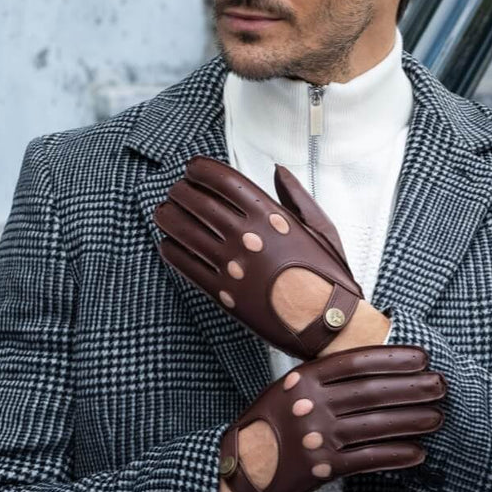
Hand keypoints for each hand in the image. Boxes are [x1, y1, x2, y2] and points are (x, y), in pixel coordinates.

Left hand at [154, 156, 365, 359]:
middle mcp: (246, 235)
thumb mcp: (320, 228)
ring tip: (164, 213)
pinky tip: (168, 245)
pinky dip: (171, 251)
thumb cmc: (328, 276)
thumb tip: (279, 171)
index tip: (192, 169)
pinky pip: (185, 265)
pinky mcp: (222, 292)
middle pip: (197, 202)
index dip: (201, 170)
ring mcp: (231, 264)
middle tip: (175, 191)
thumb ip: (296, 196)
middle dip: (180, 192)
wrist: (326, 322)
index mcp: (270, 215)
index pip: (223, 180)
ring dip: (169, 217)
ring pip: (184, 231)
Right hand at [217, 344, 446, 491]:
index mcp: (303, 378)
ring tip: (436, 416)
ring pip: (376, 425)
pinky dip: (397, 455)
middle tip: (440, 385)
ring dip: (412, 420)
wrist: (239, 467)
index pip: (357, 362)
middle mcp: (311, 404)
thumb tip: (370, 367)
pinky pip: (369, 459)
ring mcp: (317, 436)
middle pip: (373, 391)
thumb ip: (321, 378)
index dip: (393, 358)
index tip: (422, 357)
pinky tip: (417, 452)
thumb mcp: (287, 388)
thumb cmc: (267, 424)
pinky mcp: (323, 467)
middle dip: (412, 387)